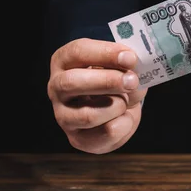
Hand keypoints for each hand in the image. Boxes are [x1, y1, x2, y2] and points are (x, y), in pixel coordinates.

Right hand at [47, 38, 146, 153]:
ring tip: (125, 102)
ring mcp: (62, 115)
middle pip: (72, 82)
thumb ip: (128, 68)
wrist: (116, 115)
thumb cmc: (116, 84)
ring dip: (117, 106)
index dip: (105, 54)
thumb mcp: (122, 69)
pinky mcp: (77, 138)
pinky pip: (106, 132)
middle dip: (107, 81)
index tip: (130, 58)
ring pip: (88, 115)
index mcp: (64, 61)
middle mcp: (57, 87)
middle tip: (132, 81)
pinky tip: (124, 117)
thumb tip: (134, 71)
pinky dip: (124, 124)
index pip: (77, 52)